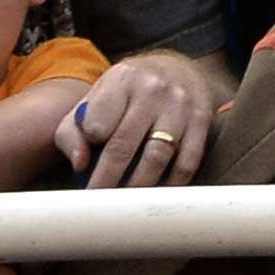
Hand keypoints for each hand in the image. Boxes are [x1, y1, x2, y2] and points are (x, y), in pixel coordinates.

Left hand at [58, 53, 214, 189]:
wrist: (177, 70)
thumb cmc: (126, 94)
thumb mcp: (95, 99)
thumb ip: (73, 131)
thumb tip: (79, 165)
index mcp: (120, 80)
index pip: (97, 124)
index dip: (88, 152)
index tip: (84, 171)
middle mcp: (151, 89)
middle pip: (123, 146)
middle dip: (107, 181)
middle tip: (99, 205)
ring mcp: (179, 105)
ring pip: (156, 158)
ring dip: (138, 188)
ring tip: (124, 204)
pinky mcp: (201, 121)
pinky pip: (185, 164)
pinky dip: (169, 186)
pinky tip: (155, 196)